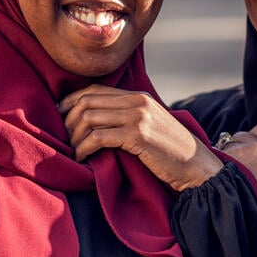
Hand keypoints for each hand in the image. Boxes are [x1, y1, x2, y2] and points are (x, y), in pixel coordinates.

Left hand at [59, 85, 223, 191]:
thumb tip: (96, 121)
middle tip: (63, 138)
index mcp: (139, 97)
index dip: (71, 101)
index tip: (59, 116)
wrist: (196, 166)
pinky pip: (98, 137)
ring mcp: (138, 117)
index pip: (95, 90)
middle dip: (68, 120)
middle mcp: (137, 101)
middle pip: (88, 101)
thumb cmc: (170, 152)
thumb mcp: (150, 126)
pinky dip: (84, 148)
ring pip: (89, 118)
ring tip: (73, 150)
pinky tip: (82, 158)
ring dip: (74, 136)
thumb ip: (128, 117)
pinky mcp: (138, 135)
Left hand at [214, 124, 256, 223]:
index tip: (248, 153)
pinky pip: (210, 154)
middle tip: (232, 167)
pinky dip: (207, 163)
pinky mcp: (219, 158)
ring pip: (224, 142)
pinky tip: (209, 180)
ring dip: (222, 155)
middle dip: (237, 147)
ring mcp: (239, 152)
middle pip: (242, 135)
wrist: (250, 235)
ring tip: (220, 179)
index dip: (254, 140)